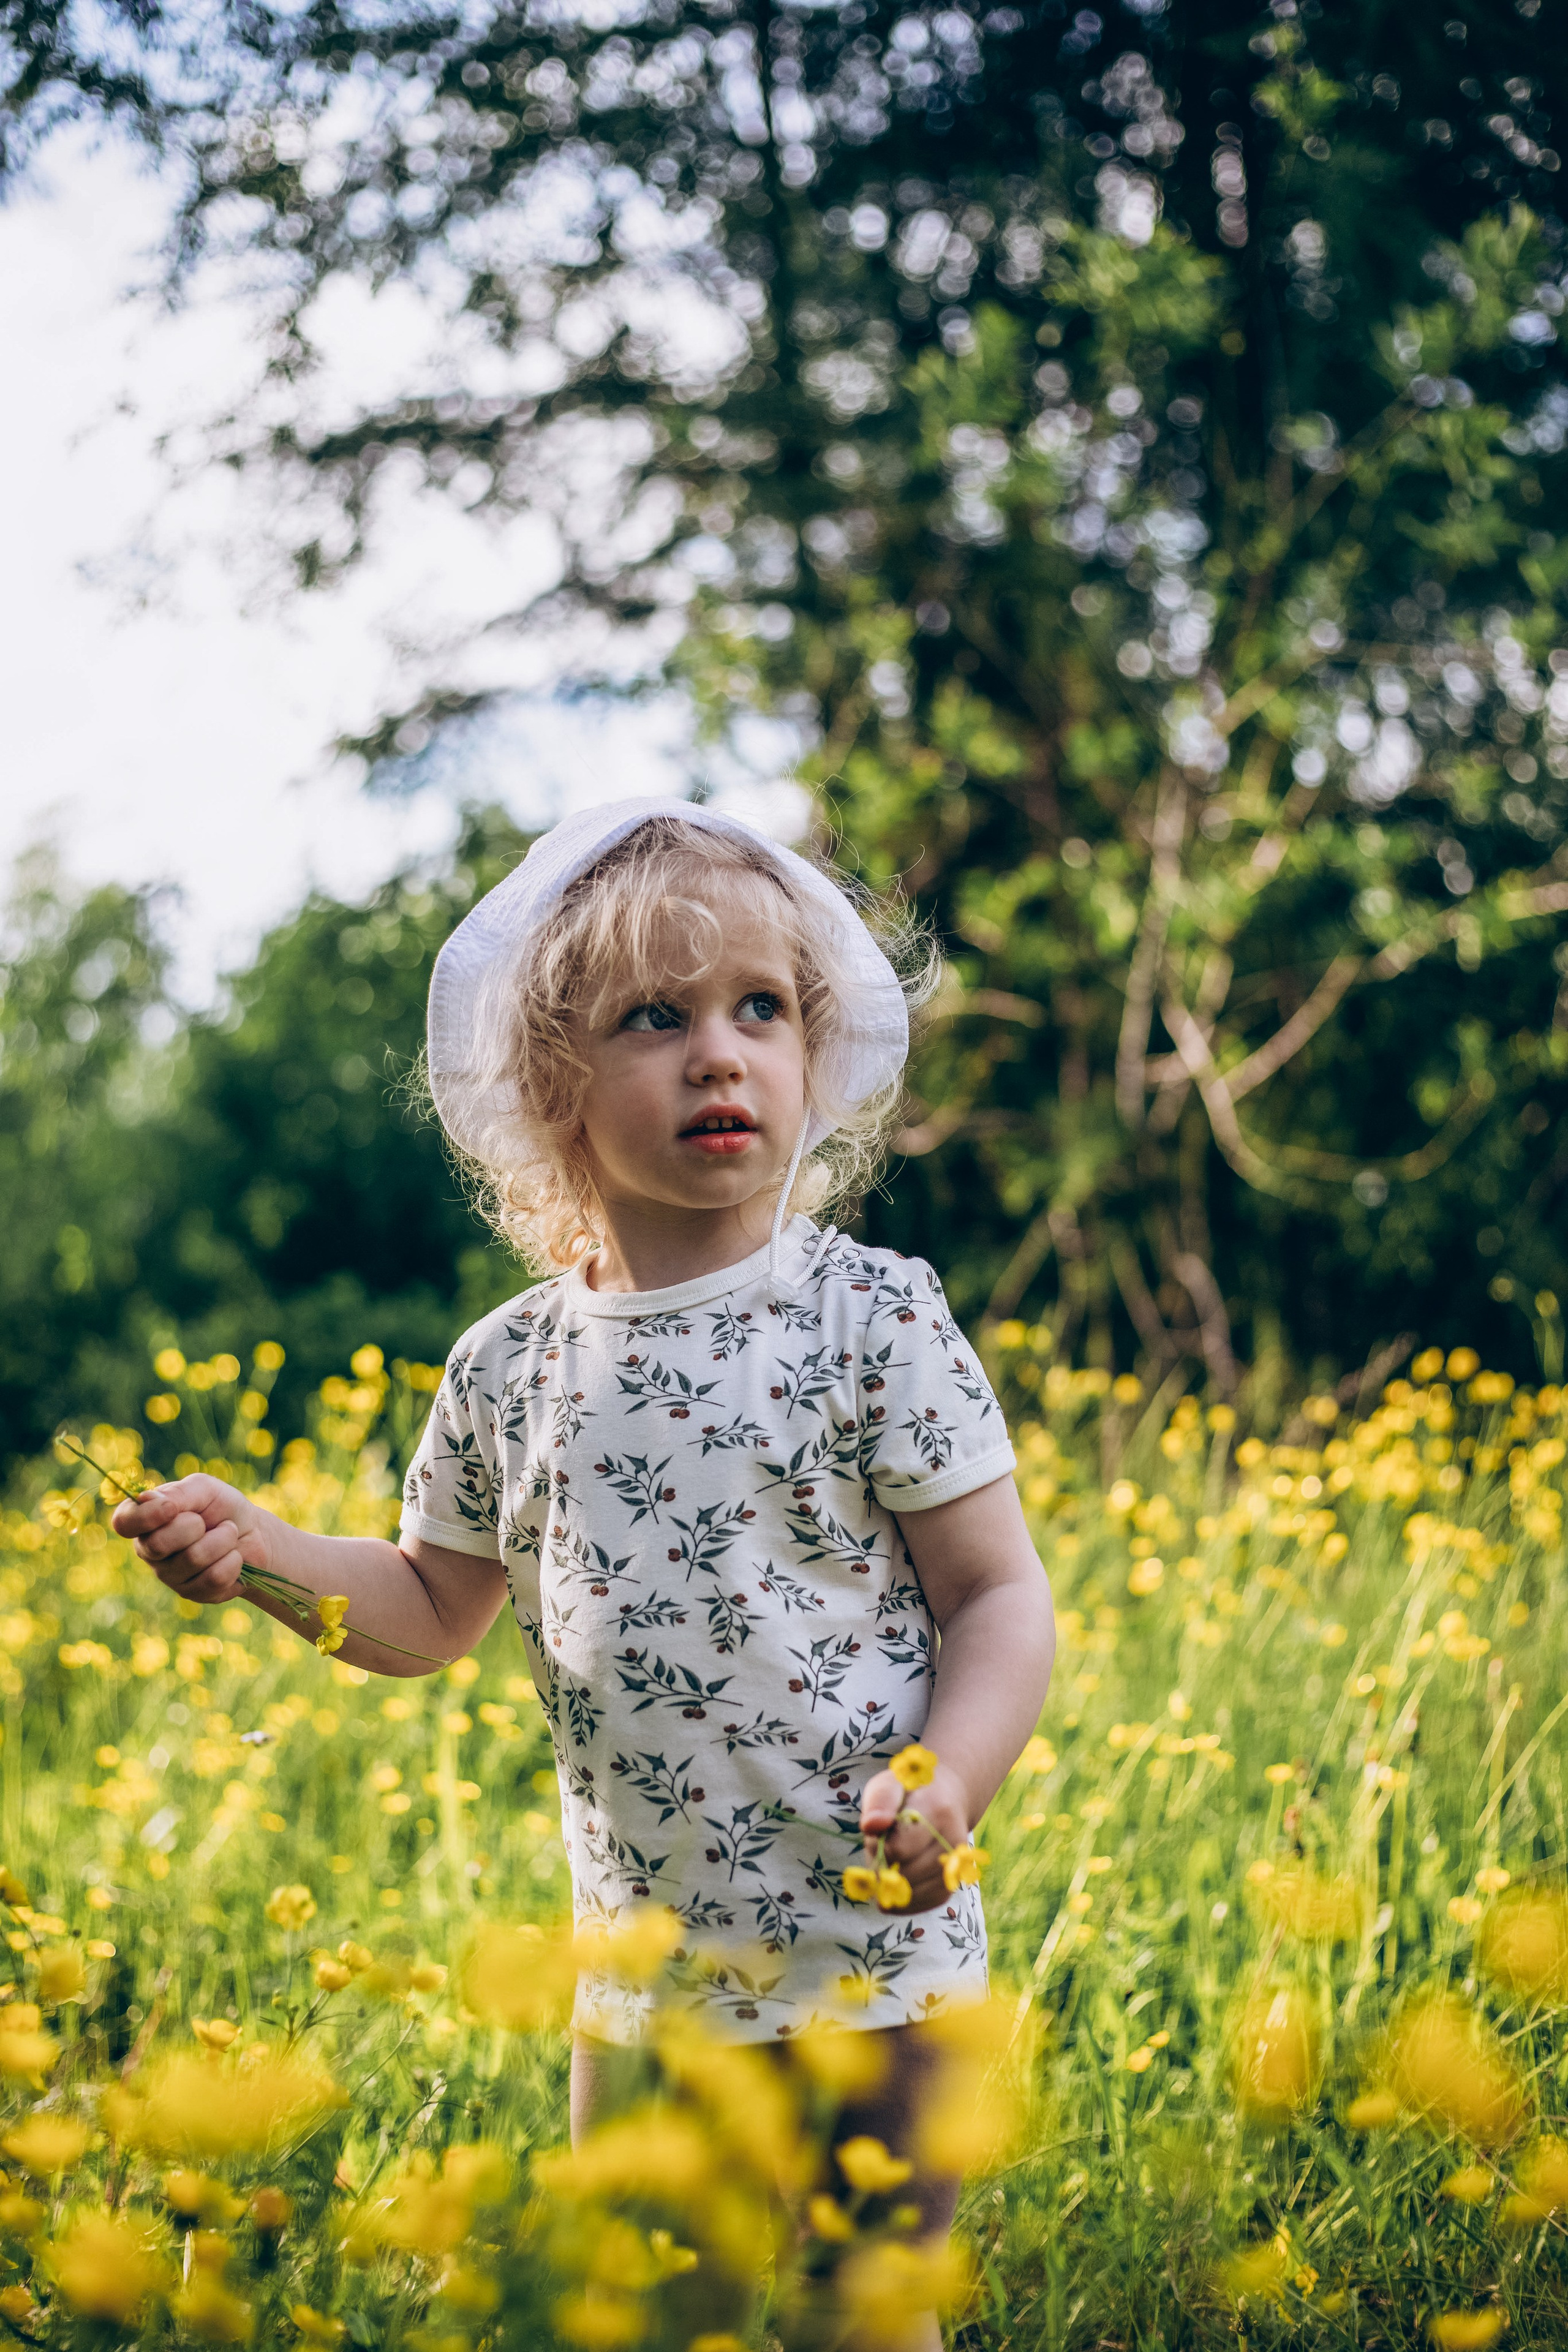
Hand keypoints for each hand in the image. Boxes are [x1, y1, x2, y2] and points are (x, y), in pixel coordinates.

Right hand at [110, 1476, 271, 1604]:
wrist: (254, 1534)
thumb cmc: (222, 1508)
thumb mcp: (203, 1489)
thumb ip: (178, 1493)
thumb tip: (146, 1499)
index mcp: (145, 1520)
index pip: (124, 1522)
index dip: (145, 1517)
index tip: (172, 1508)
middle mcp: (150, 1551)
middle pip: (157, 1545)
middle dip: (194, 1526)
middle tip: (207, 1521)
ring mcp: (169, 1576)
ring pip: (192, 1559)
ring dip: (222, 1540)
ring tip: (228, 1534)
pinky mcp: (193, 1594)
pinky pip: (213, 1579)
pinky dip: (233, 1561)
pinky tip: (233, 1557)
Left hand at [858, 1760, 971, 1913]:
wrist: (946, 1800)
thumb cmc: (909, 1793)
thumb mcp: (889, 1784)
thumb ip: (879, 1801)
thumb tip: (871, 1825)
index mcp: (937, 1810)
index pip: (898, 1849)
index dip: (878, 1845)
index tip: (879, 1831)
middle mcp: (953, 1841)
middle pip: (902, 1875)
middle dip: (882, 1864)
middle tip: (884, 1844)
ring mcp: (956, 1866)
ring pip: (908, 1894)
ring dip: (889, 1881)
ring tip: (893, 1857)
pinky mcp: (950, 1886)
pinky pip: (917, 1905)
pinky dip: (899, 1898)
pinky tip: (897, 1878)